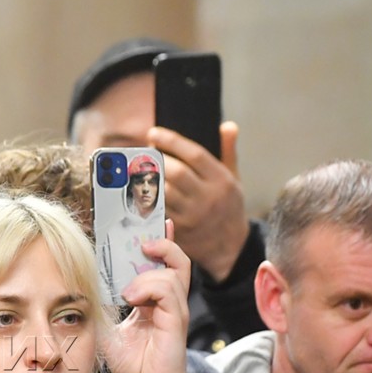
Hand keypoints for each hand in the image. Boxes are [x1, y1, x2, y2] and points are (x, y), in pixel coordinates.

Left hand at [102, 228, 192, 372]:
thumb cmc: (132, 361)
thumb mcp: (108, 326)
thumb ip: (102, 305)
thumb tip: (84, 285)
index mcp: (154, 299)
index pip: (162, 263)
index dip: (160, 241)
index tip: (152, 222)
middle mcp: (169, 300)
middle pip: (175, 258)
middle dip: (162, 241)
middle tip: (144, 239)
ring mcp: (175, 308)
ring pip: (171, 270)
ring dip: (146, 274)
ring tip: (127, 292)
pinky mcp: (177, 319)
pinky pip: (168, 289)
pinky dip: (148, 288)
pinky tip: (132, 299)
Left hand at [148, 123, 248, 281]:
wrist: (229, 246)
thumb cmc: (228, 206)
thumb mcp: (234, 178)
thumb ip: (228, 151)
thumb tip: (227, 126)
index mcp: (221, 180)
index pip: (194, 154)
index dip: (171, 141)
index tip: (154, 132)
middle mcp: (207, 197)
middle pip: (176, 172)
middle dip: (156, 159)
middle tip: (144, 152)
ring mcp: (192, 215)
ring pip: (163, 192)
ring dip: (146, 179)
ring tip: (137, 168)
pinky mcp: (179, 229)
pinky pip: (157, 210)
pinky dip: (145, 198)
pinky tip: (137, 189)